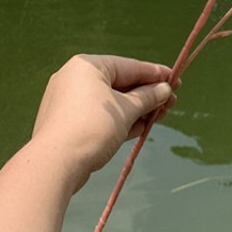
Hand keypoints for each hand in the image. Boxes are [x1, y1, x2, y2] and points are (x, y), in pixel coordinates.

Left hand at [31, 54, 176, 191]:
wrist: (54, 165)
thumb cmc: (93, 127)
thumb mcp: (127, 110)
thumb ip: (149, 97)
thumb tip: (166, 90)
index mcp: (88, 66)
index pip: (130, 66)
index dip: (156, 74)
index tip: (177, 80)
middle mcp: (76, 78)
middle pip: (122, 84)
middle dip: (148, 96)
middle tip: (171, 103)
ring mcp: (70, 102)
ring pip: (112, 102)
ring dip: (138, 110)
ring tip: (160, 117)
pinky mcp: (68, 123)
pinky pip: (101, 115)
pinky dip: (121, 120)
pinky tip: (141, 127)